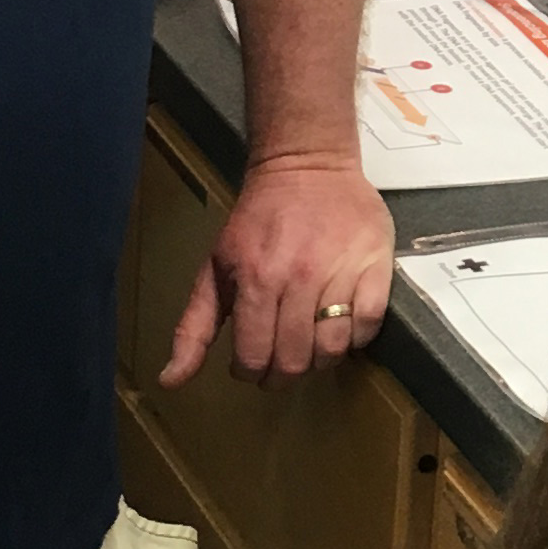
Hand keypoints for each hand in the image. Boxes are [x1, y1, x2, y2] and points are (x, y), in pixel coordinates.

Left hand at [172, 147, 397, 382]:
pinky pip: (368, 325)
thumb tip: (170, 381)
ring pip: (333, 348)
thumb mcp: (215, 269)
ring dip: (319, 362)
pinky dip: (354, 339)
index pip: (255, 356)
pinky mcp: (376, 266)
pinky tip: (338, 329)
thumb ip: (194, 327)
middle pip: (296, 359)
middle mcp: (298, 279)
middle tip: (279, 367)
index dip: (251, 373)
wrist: (306, 167)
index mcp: (255, 280)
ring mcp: (341, 273)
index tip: (250, 368)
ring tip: (308, 350)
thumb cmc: (255, 221)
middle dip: (283, 375)